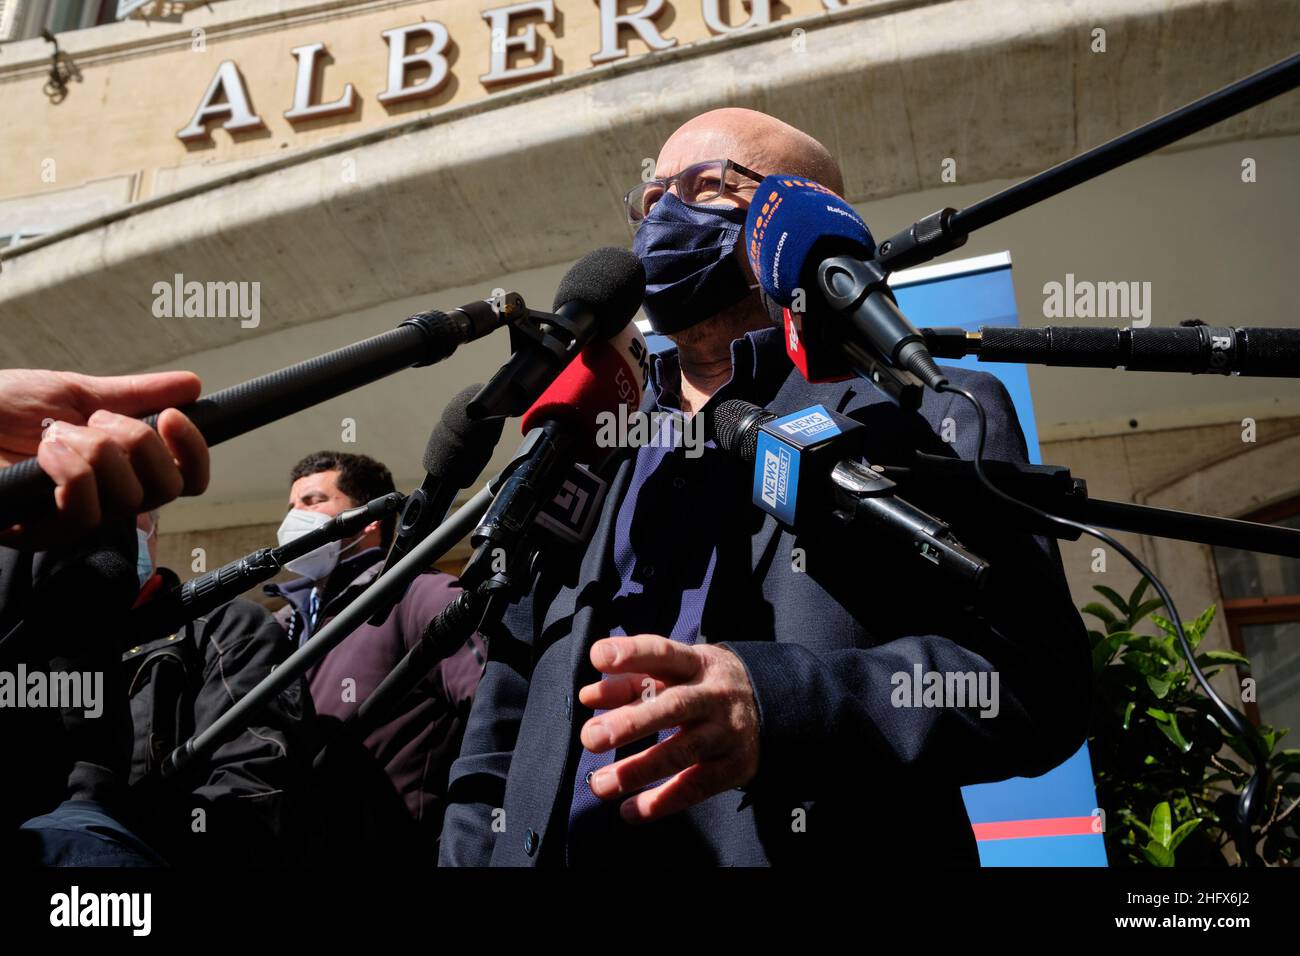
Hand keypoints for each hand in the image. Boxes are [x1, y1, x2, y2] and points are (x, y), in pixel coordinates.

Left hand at [0, 369, 209, 548]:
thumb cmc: (2, 409)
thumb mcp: (75, 393)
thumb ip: (134, 394)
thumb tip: (192, 386)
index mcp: (122, 470)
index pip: (186, 479)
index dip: (193, 452)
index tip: (172, 417)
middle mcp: (106, 500)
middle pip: (165, 488)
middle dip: (138, 442)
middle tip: (96, 421)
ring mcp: (73, 519)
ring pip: (128, 497)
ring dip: (95, 451)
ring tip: (56, 434)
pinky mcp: (40, 532)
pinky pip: (84, 512)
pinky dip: (72, 471)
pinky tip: (46, 451)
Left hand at [578, 634, 759, 823]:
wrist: (772, 702)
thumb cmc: (702, 684)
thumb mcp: (675, 672)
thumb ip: (630, 681)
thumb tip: (588, 697)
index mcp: (696, 663)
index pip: (663, 653)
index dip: (632, 653)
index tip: (597, 657)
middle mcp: (714, 695)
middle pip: (673, 707)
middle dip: (630, 722)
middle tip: (590, 737)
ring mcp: (727, 731)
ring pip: (683, 751)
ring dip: (639, 769)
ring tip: (599, 784)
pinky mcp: (735, 766)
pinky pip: (697, 786)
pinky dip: (662, 801)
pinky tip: (630, 811)